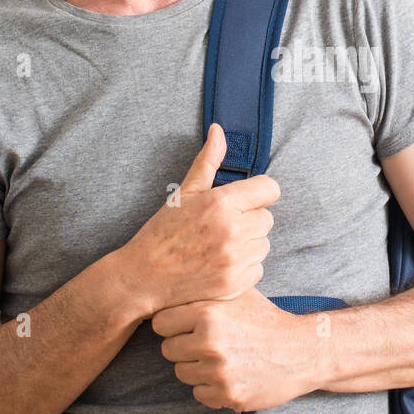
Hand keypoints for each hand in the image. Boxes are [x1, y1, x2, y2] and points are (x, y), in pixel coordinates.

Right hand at [119, 123, 279, 314]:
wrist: (144, 277)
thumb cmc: (163, 231)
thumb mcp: (185, 192)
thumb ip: (208, 161)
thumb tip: (219, 130)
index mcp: (221, 203)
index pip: (270, 189)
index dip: (258, 193)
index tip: (243, 200)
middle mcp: (232, 230)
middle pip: (267, 218)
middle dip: (250, 219)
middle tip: (223, 226)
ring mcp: (235, 259)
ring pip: (264, 244)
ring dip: (249, 244)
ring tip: (220, 245)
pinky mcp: (236, 283)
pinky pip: (258, 268)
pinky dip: (244, 267)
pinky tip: (221, 263)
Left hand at [153, 290, 324, 412]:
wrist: (303, 350)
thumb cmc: (266, 319)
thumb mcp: (238, 293)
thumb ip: (203, 290)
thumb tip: (166, 283)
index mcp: (208, 313)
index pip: (160, 323)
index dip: (173, 324)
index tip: (186, 326)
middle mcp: (210, 342)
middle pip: (167, 350)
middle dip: (184, 347)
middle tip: (207, 343)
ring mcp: (219, 372)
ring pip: (182, 373)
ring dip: (197, 368)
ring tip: (221, 358)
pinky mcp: (228, 395)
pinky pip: (199, 394)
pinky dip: (211, 388)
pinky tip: (229, 375)